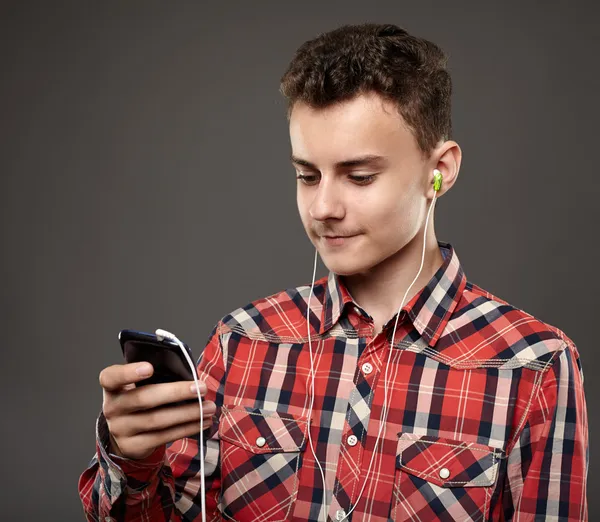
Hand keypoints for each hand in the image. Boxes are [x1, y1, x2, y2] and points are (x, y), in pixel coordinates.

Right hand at [98, 362, 214, 459]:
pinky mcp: (134, 446)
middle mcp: (112, 408)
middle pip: (143, 399)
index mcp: (112, 387)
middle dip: (176, 392)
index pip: (111, 377)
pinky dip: (186, 428)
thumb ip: (155, 377)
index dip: (129, 372)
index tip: (149, 367)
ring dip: (188, 413)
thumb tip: (188, 373)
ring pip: (157, 420)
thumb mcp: (138, 385)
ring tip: (210, 407)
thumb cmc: (138, 399)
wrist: (125, 433)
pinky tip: (202, 421)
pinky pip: (163, 437)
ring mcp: (121, 429)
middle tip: (201, 388)